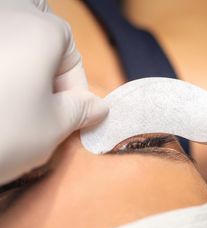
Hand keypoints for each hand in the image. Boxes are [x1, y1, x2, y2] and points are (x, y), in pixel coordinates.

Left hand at [0, 0, 107, 184]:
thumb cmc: (3, 135)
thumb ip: (82, 111)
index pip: (71, 53)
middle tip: (44, 107)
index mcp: (39, 30)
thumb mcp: (55, 127)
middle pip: (40, 37)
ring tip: (16, 103)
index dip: (76, 89)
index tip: (73, 116)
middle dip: (48, 73)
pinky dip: (1, 70)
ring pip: (12, 39)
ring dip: (23, 70)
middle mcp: (6, 15)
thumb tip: (99, 107)